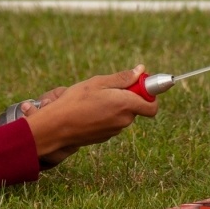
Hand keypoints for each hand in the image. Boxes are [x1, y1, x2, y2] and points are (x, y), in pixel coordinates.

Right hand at [24, 65, 157, 158]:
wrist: (57, 126)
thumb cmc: (76, 101)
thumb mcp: (98, 82)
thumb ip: (123, 78)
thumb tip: (141, 71)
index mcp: (126, 105)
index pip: (152, 106)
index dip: (148, 94)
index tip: (136, 85)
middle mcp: (124, 120)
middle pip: (135, 107)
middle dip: (126, 97)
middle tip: (107, 88)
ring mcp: (114, 131)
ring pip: (122, 115)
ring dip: (114, 106)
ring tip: (93, 100)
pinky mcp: (105, 137)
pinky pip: (111, 122)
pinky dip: (105, 115)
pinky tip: (89, 110)